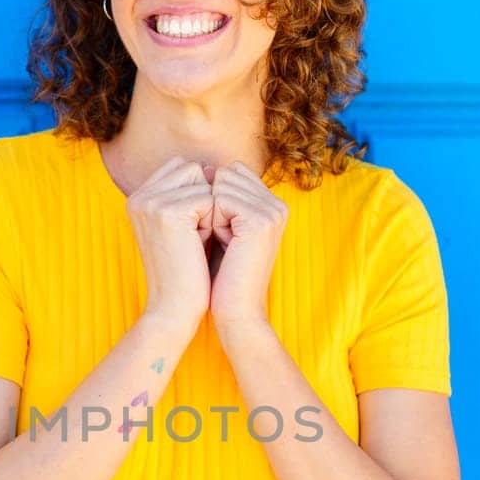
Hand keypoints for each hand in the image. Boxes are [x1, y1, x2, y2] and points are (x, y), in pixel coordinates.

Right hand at [126, 156, 216, 335]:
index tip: (191, 230)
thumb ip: (189, 195)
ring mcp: (150, 202)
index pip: (183, 168)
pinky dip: (212, 221)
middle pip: (192, 169)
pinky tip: (198, 245)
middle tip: (193, 237)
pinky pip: (209, 197)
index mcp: (138, 198)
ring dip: (209, 210)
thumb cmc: (187, 271)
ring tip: (194, 241)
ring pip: (202, 180)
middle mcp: (138, 196)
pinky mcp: (167, 211)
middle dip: (204, 199)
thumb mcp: (185, 227)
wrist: (174, 308)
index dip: (199, 195)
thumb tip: (215, 168)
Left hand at [200, 161, 287, 332]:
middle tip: (217, 237)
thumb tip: (202, 167)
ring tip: (221, 242)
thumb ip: (221, 198)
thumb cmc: (221, 275)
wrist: (235, 312)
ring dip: (210, 212)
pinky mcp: (261, 220)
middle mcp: (277, 204)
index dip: (212, 197)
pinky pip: (220, 198)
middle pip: (226, 173)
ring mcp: (272, 210)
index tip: (216, 231)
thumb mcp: (221, 229)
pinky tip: (221, 243)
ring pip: (222, 183)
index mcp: (271, 204)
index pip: (231, 172)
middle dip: (211, 201)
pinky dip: (212, 220)